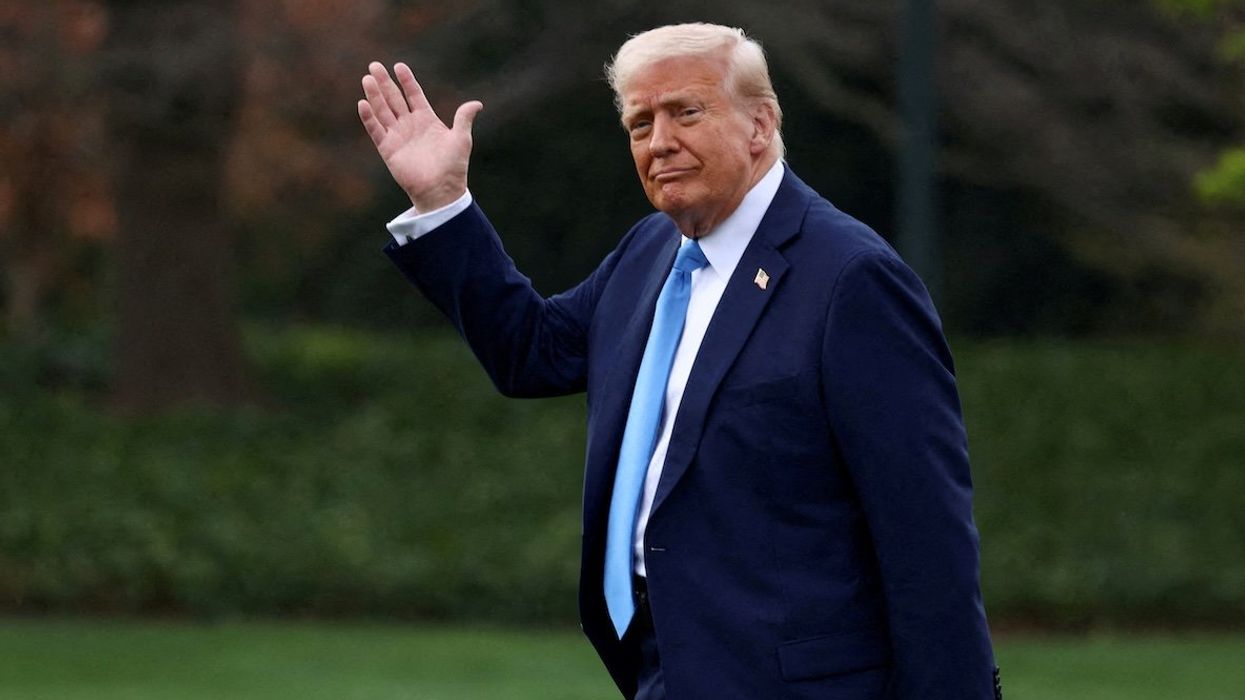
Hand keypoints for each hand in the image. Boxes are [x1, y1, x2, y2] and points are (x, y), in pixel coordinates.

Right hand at [358, 62, 482, 211]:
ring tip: (367, 78)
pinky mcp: (388, 149)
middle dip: (385, 82)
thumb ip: (464, 118)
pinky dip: (369, 117)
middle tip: (374, 65)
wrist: (441, 190)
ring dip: (374, 95)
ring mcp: (398, 136)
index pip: (414, 95)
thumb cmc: (454, 166)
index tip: (399, 66)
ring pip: (383, 111)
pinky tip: (363, 103)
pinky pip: (376, 130)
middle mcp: (410, 125)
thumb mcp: (461, 139)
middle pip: (394, 99)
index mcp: (427, 120)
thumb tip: (477, 104)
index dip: (407, 81)